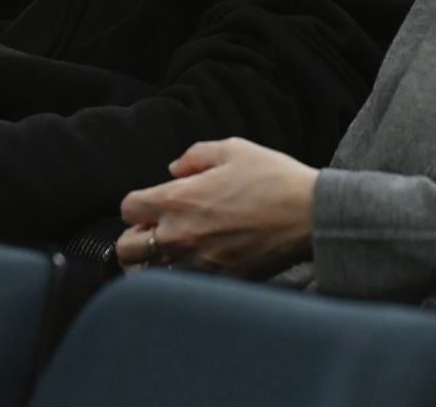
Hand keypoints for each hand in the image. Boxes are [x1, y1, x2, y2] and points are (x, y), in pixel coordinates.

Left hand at [115, 138, 317, 276]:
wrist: (309, 214)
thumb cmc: (273, 177)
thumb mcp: (234, 149)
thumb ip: (195, 155)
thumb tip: (174, 169)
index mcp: (179, 200)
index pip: (128, 208)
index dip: (137, 204)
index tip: (154, 203)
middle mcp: (181, 235)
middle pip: (127, 249)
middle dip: (134, 238)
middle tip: (156, 230)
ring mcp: (197, 263)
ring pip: (150, 275)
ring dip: (155, 262)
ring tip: (173, 251)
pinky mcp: (218, 281)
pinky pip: (183, 286)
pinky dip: (183, 277)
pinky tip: (200, 262)